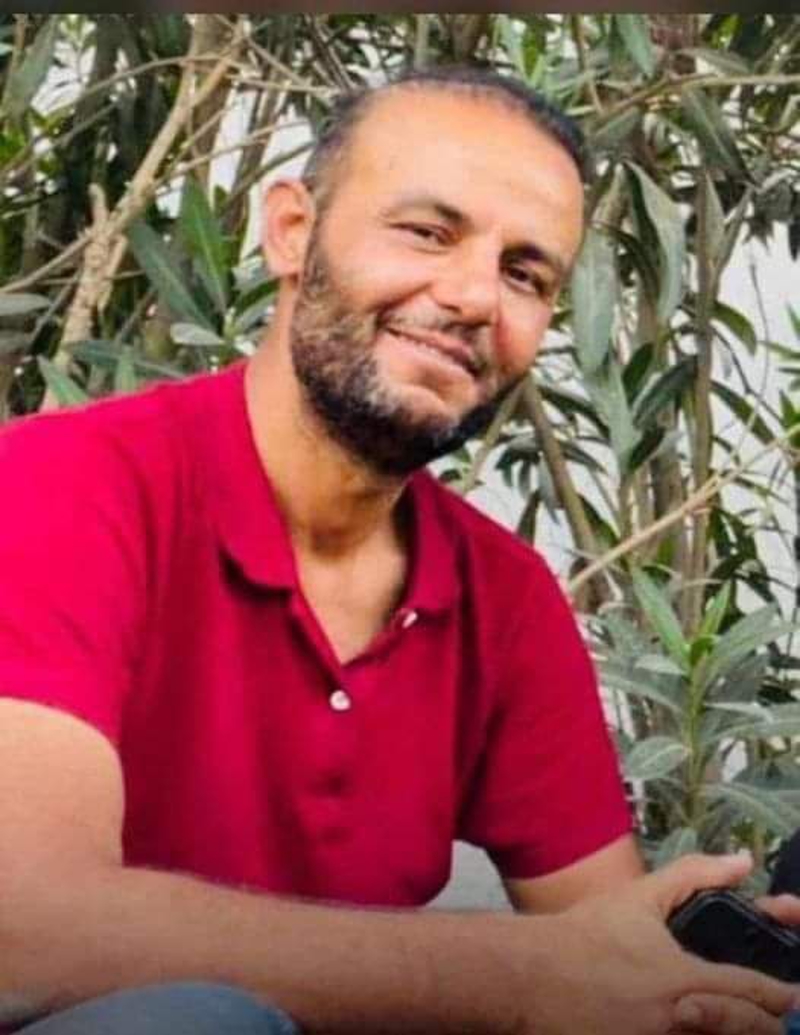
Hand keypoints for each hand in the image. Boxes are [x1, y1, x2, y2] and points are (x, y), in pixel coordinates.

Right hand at [515, 852, 798, 1034]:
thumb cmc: (586, 934)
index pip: (752, 994)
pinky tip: (693, 1026)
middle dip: (765, 1023)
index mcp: (683, 980)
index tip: (789, 993)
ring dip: (730, 1031)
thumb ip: (694, 875)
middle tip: (773, 1014)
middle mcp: (679, 1021)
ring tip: (738, 1021)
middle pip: (745, 1031)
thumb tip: (742, 862)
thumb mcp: (639, 897)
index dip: (778, 995)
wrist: (531, 976)